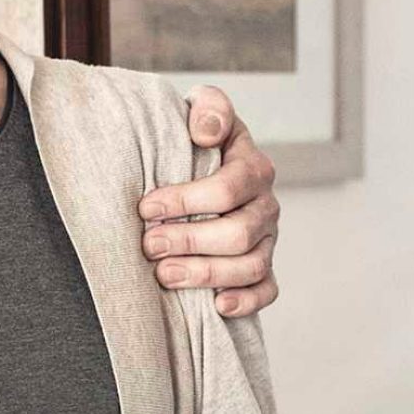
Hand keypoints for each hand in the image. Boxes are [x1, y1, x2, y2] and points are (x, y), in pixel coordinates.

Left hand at [140, 88, 281, 318]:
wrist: (200, 166)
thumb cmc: (195, 141)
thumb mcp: (203, 110)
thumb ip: (210, 108)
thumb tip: (207, 133)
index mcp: (253, 167)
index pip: (229, 188)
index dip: (187, 200)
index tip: (146, 207)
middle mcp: (266, 205)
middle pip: (239, 233)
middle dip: (190, 241)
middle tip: (149, 245)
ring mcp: (267, 239)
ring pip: (251, 266)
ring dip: (206, 274)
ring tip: (164, 275)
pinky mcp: (264, 267)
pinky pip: (267, 290)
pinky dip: (246, 301)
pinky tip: (216, 305)